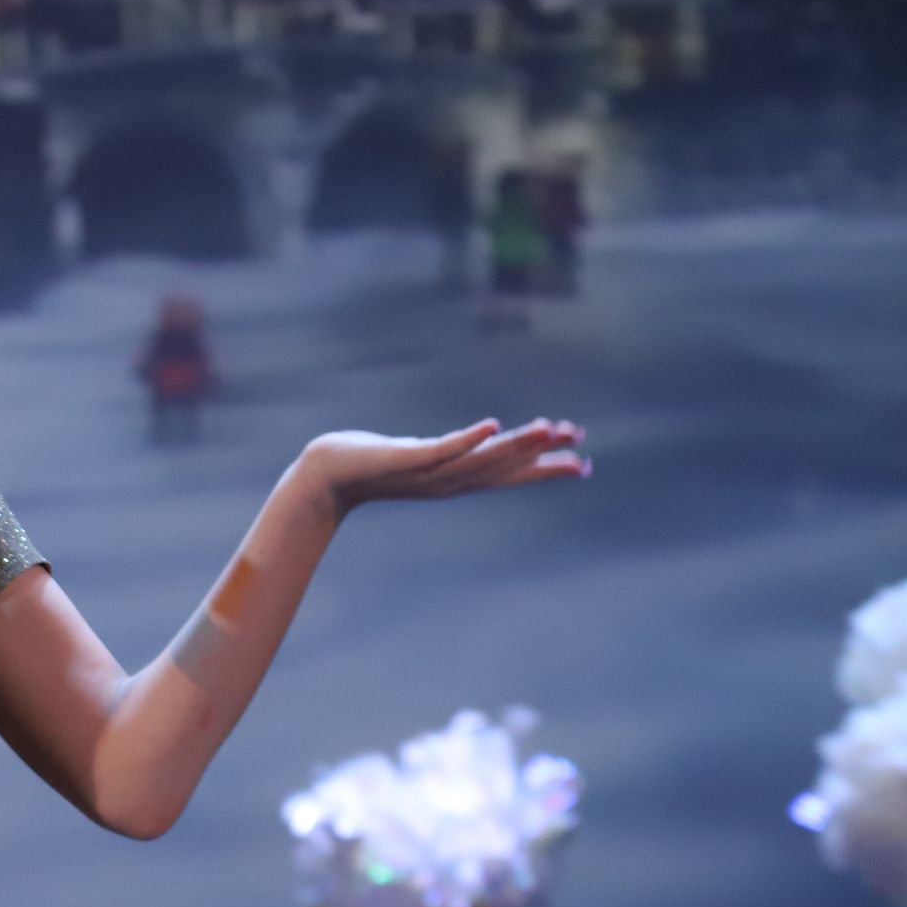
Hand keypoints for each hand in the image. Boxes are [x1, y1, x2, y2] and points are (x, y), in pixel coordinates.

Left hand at [302, 418, 586, 516]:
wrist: (324, 476)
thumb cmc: (367, 465)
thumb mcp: (417, 458)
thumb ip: (446, 453)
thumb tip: (469, 445)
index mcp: (453, 479)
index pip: (507, 475)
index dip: (544, 470)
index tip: (583, 466)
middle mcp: (446, 480)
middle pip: (503, 470)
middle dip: (542, 460)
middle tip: (582, 453)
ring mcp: (427, 471)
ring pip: (480, 459)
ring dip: (515, 446)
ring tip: (549, 430)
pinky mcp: (405, 459)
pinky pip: (442, 449)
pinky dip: (468, 439)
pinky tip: (492, 426)